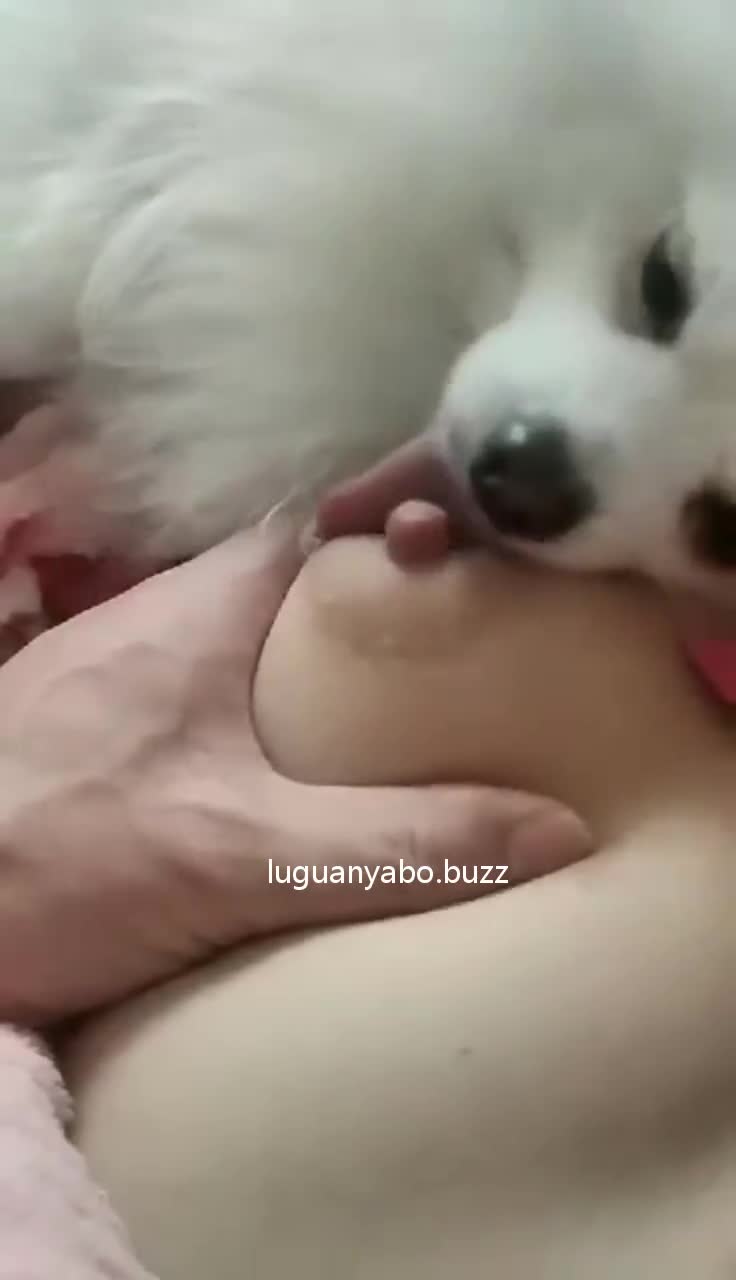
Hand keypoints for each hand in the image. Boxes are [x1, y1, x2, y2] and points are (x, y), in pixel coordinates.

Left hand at [0, 510, 589, 1023]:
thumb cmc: (54, 854)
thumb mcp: (242, 853)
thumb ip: (398, 844)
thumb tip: (559, 831)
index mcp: (214, 602)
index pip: (338, 514)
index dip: (423, 514)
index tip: (503, 546)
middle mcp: (173, 614)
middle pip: (311, 576)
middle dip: (400, 595)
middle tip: (495, 644)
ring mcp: (134, 668)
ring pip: (265, 634)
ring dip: (342, 657)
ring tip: (431, 710)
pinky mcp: (111, 728)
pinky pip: (227, 688)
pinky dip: (288, 707)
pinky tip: (314, 771)